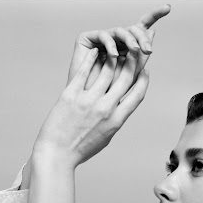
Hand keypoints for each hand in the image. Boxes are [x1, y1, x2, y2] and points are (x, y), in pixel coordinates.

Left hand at [33, 46, 150, 168]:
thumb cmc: (81, 148)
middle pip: (125, 78)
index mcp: (116, 120)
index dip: (143, 80)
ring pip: (107, 71)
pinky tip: (95, 51)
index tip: (145, 71)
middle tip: (135, 51)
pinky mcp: (71, 95)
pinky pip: (84, 71)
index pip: (137, 94)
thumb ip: (116, 119)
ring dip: (114, 57)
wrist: (57, 153)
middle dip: (133, 62)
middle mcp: (105, 108)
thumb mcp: (106, 136)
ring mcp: (88, 100)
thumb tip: (122, 106)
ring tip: (116, 49)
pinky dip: (91, 59)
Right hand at [66, 4, 170, 88]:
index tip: (168, 7)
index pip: (143, 27)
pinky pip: (104, 35)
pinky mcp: (87, 38)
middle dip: (143, 38)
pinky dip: (111, 45)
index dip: (155, 14)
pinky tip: (115, 55)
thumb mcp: (133, 71)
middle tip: (149, 50)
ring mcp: (101, 38)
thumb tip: (153, 30)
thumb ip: (143, 53)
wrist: (91, 99)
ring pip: (121, 31)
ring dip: (131, 41)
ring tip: (135, 51)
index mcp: (128, 45)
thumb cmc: (111, 88)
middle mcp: (116, 39)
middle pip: (134, 29)